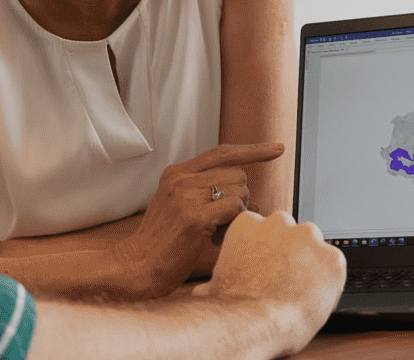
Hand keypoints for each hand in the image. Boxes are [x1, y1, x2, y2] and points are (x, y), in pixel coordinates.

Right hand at [111, 142, 283, 295]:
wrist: (136, 266)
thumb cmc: (163, 242)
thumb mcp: (178, 206)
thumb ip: (206, 192)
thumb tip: (248, 193)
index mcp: (177, 173)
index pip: (222, 152)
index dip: (253, 150)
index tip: (277, 149)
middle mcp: (181, 179)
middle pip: (237, 173)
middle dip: (240, 196)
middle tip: (221, 220)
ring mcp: (185, 196)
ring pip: (239, 190)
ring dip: (237, 211)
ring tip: (215, 230)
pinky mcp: (193, 217)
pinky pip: (234, 208)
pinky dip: (234, 221)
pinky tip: (215, 236)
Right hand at [200, 210, 345, 356]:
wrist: (253, 322)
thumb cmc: (232, 306)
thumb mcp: (216, 283)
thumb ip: (220, 276)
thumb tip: (205, 290)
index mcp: (248, 224)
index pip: (267, 229)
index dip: (270, 250)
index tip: (269, 267)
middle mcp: (279, 223)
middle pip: (293, 232)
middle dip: (292, 252)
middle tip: (286, 280)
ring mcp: (308, 238)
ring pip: (316, 248)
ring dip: (312, 264)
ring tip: (300, 291)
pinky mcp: (332, 258)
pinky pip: (335, 268)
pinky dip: (329, 282)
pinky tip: (315, 297)